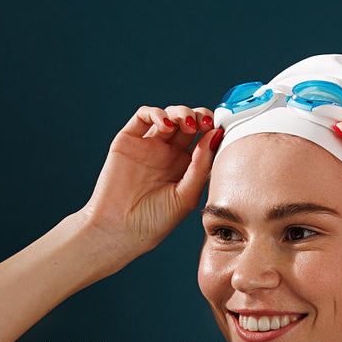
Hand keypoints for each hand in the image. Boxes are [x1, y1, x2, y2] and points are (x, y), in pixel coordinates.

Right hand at [79, 105, 221, 257]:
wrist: (120, 230)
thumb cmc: (155, 221)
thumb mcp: (187, 195)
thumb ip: (201, 166)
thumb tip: (216, 135)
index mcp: (185, 167)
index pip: (203, 139)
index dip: (212, 129)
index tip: (221, 128)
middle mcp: (168, 153)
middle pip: (188, 122)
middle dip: (199, 117)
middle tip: (205, 123)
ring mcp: (148, 145)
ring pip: (168, 115)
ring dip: (180, 112)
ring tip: (186, 123)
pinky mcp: (128, 140)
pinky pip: (143, 116)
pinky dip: (156, 113)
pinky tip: (165, 124)